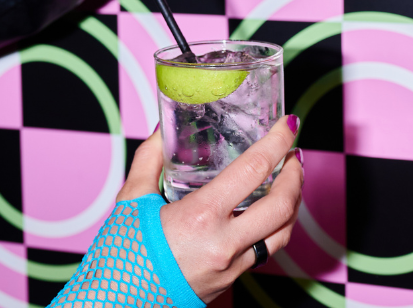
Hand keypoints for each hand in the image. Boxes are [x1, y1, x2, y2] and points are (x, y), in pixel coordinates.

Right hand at [117, 116, 303, 303]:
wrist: (115, 306)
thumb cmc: (120, 257)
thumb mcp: (130, 200)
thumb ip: (149, 158)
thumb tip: (161, 128)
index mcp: (201, 216)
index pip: (254, 169)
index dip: (278, 142)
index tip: (288, 123)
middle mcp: (224, 243)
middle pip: (283, 205)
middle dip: (297, 174)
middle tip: (294, 154)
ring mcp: (231, 267)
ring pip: (282, 233)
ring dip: (293, 203)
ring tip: (290, 180)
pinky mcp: (230, 281)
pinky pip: (266, 251)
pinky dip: (276, 227)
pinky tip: (269, 213)